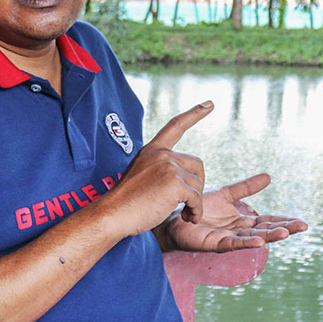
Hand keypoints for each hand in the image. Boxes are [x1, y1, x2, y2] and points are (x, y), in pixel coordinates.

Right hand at [101, 101, 213, 238]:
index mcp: (152, 150)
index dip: (194, 114)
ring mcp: (168, 167)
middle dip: (197, 184)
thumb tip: (181, 176)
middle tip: (188, 202)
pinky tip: (188, 217)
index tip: (209, 104)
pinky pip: (197, 198)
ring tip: (185, 213)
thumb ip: (159, 169)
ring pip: (198, 184)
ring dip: (195, 202)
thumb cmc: (127, 202)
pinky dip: (196, 211)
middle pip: (197, 164)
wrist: (113, 214)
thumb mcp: (141, 175)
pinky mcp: (174, 183)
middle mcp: (162, 154)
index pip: (176, 126)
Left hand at [160, 173, 307, 252]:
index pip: (268, 222)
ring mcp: (227, 238)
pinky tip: (259, 242)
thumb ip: (246, 188)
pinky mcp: (214, 243)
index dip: (284, 221)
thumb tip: (269, 176)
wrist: (174, 215)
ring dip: (269, 237)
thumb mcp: (226, 194)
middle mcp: (238, 231)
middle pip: (265, 231)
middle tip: (303, 227)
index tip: (303, 222)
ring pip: (252, 238)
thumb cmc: (199, 208)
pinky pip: (232, 243)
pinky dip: (246, 243)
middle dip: (284, 229)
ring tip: (285, 233)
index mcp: (242, 221)